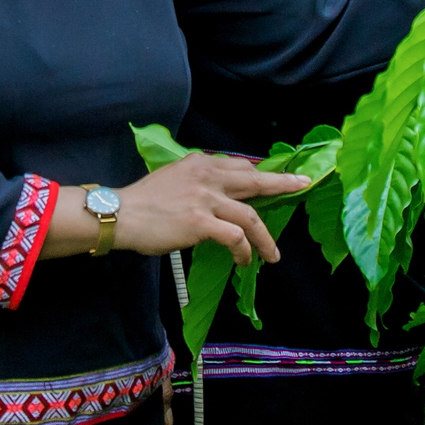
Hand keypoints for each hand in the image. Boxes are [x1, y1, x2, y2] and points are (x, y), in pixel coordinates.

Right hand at [50, 153, 299, 264]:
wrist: (121, 214)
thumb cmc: (144, 202)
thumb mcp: (174, 178)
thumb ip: (198, 181)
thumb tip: (220, 195)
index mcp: (200, 163)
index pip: (241, 166)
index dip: (262, 174)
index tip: (278, 178)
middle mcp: (207, 176)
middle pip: (256, 180)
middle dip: (283, 184)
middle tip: (303, 184)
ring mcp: (206, 199)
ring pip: (250, 216)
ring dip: (266, 238)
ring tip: (273, 255)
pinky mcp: (201, 222)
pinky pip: (235, 237)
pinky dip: (244, 251)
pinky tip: (244, 261)